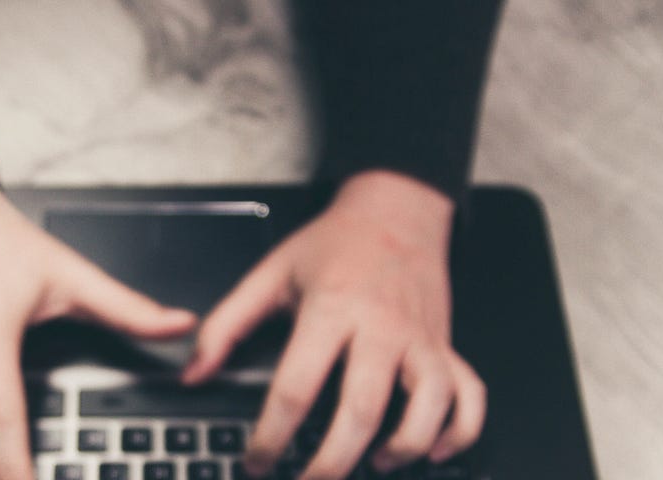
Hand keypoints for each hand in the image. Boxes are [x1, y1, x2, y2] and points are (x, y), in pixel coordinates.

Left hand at [182, 170, 485, 478]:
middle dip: (331, 462)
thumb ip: (227, 324)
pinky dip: (459, 430)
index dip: (271, 436)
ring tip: (373, 465)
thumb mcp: (271, 274)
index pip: (297, 388)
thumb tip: (193, 373)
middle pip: (362, 410)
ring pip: (428, 406)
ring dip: (402, 447)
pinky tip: (432, 451)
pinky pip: (469, 396)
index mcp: (333, 309)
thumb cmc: (334, 245)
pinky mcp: (448, 346)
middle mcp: (382, 327)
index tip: (257, 462)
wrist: (396, 209)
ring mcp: (422, 339)